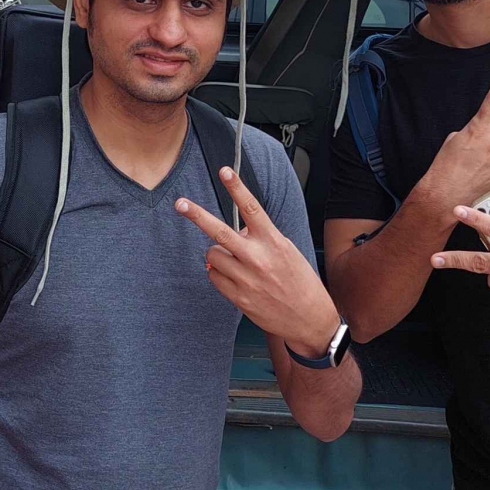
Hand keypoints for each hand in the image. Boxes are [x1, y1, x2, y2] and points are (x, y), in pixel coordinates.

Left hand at [176, 167, 339, 356]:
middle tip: (180, 203)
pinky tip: (234, 277)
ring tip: (234, 261)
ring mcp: (246, 279)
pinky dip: (218, 273)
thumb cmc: (299, 281)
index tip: (225, 171)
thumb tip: (237, 232)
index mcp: (273, 242)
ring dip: (218, 254)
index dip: (237, 188)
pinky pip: (213, 276)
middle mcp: (258, 258)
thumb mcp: (286, 251)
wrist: (308, 319)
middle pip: (219, 232)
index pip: (252, 209)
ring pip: (213, 255)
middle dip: (197, 215)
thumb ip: (261, 238)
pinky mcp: (238, 298)